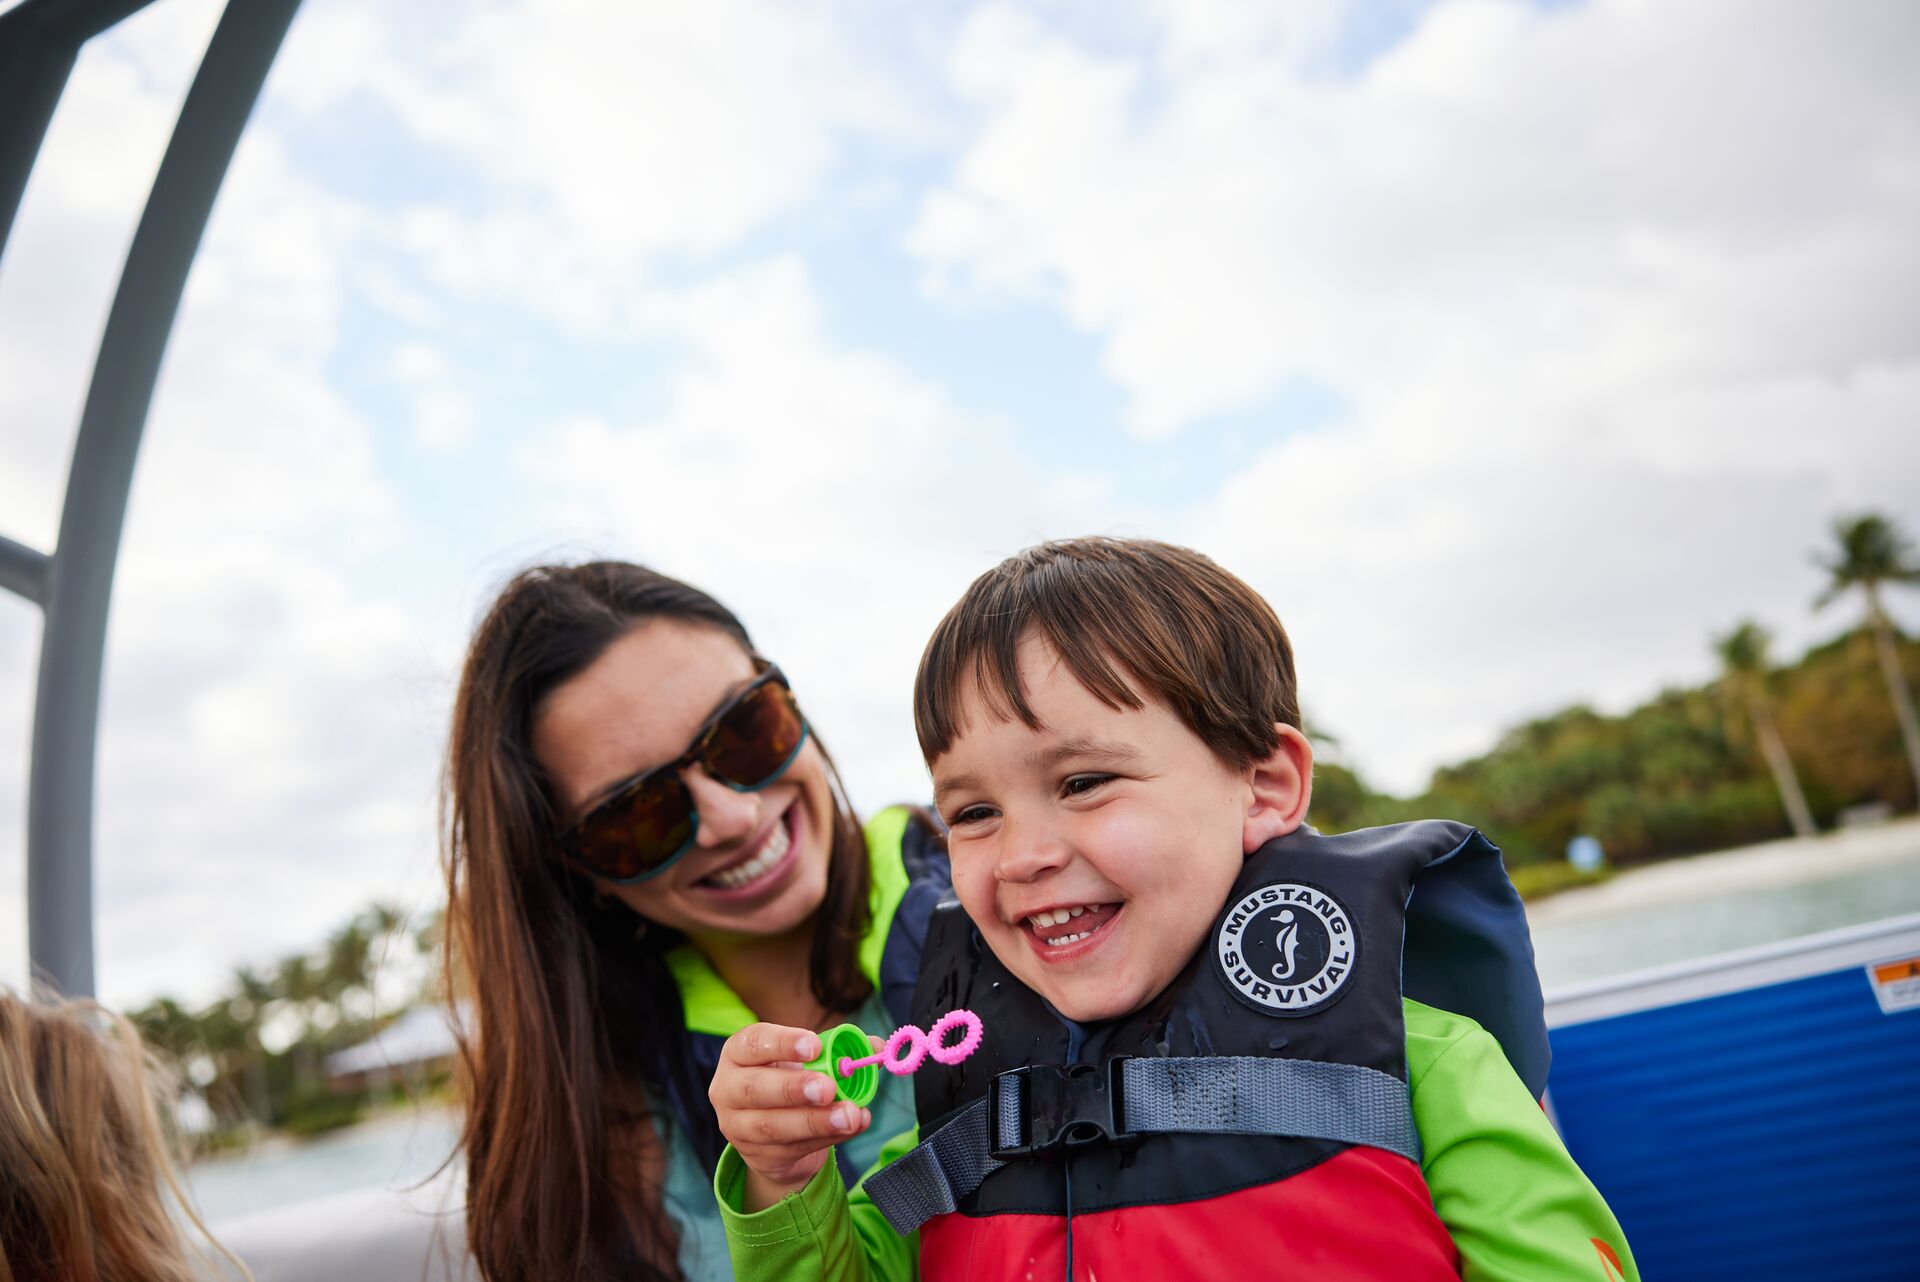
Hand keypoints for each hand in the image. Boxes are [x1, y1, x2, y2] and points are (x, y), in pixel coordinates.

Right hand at [710, 1023, 872, 1210]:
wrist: (776, 1131)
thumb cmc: (790, 1079)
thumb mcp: (808, 1059)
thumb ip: (841, 1049)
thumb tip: (878, 1046)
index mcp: (738, 1054)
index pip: (753, 1043)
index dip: (783, 1044)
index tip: (815, 1046)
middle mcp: (728, 1090)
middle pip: (754, 1089)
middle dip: (794, 1088)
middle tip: (828, 1087)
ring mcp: (739, 1128)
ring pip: (774, 1126)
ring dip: (816, 1121)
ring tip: (850, 1114)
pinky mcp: (759, 1157)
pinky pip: (794, 1148)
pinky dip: (828, 1138)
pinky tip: (852, 1127)